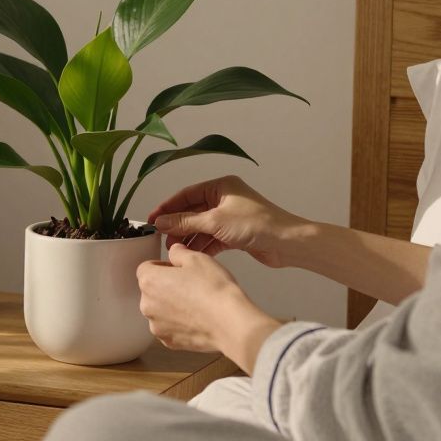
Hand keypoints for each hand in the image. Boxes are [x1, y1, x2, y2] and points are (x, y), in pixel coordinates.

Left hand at [136, 243, 281, 373]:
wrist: (229, 323)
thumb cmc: (214, 291)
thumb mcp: (197, 258)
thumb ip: (178, 252)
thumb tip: (175, 252)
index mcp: (150, 281)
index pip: (146, 268)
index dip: (163, 266)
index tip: (177, 269)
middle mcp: (147, 305)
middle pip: (152, 291)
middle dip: (167, 287)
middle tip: (190, 285)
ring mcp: (157, 326)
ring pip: (160, 310)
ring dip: (172, 306)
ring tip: (196, 303)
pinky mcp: (169, 341)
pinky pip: (169, 328)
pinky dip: (179, 323)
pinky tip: (197, 318)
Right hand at [147, 175, 305, 268]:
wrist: (286, 243)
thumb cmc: (258, 224)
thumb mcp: (215, 222)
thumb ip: (185, 222)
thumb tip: (162, 222)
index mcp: (221, 186)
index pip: (187, 194)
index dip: (168, 207)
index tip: (153, 219)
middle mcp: (225, 198)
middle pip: (193, 211)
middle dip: (178, 225)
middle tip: (162, 237)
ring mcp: (230, 217)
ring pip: (201, 226)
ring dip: (189, 238)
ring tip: (175, 250)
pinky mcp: (235, 233)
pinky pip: (212, 238)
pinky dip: (202, 246)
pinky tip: (191, 255)